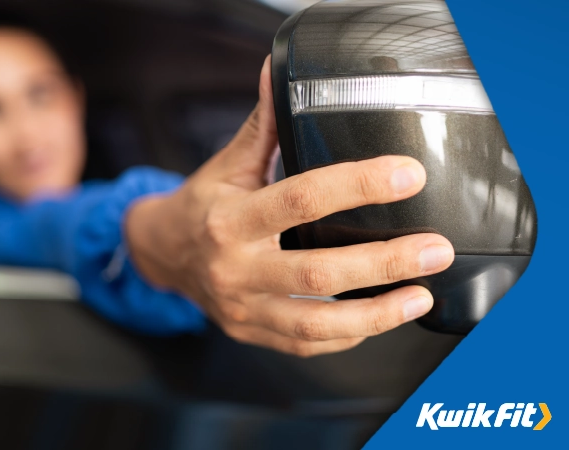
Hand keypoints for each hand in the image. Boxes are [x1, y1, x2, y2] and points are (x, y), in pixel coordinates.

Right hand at [125, 55, 453, 356]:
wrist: (163, 254)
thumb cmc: (200, 206)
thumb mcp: (226, 165)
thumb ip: (262, 126)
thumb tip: (278, 72)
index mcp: (230, 218)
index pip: (300, 199)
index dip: (357, 186)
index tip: (405, 176)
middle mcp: (235, 267)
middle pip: (317, 271)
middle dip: (384, 262)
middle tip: (434, 249)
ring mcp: (242, 306)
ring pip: (314, 322)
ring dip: (376, 313)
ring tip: (420, 295)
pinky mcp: (250, 331)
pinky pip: (305, 343)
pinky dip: (348, 334)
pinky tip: (380, 318)